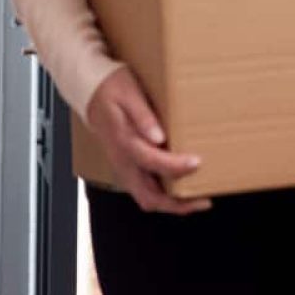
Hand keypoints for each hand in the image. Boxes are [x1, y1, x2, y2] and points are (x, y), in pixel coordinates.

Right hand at [84, 66, 211, 213]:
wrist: (92, 93)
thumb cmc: (112, 89)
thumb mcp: (129, 94)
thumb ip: (143, 116)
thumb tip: (158, 137)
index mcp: (124, 142)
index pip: (151, 162)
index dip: (175, 166)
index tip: (197, 162)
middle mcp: (123, 162)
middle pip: (148, 197)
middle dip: (176, 205)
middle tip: (203, 201)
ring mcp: (124, 168)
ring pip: (147, 198)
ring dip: (172, 203)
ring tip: (198, 199)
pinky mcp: (128, 168)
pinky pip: (146, 190)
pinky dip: (165, 195)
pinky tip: (182, 187)